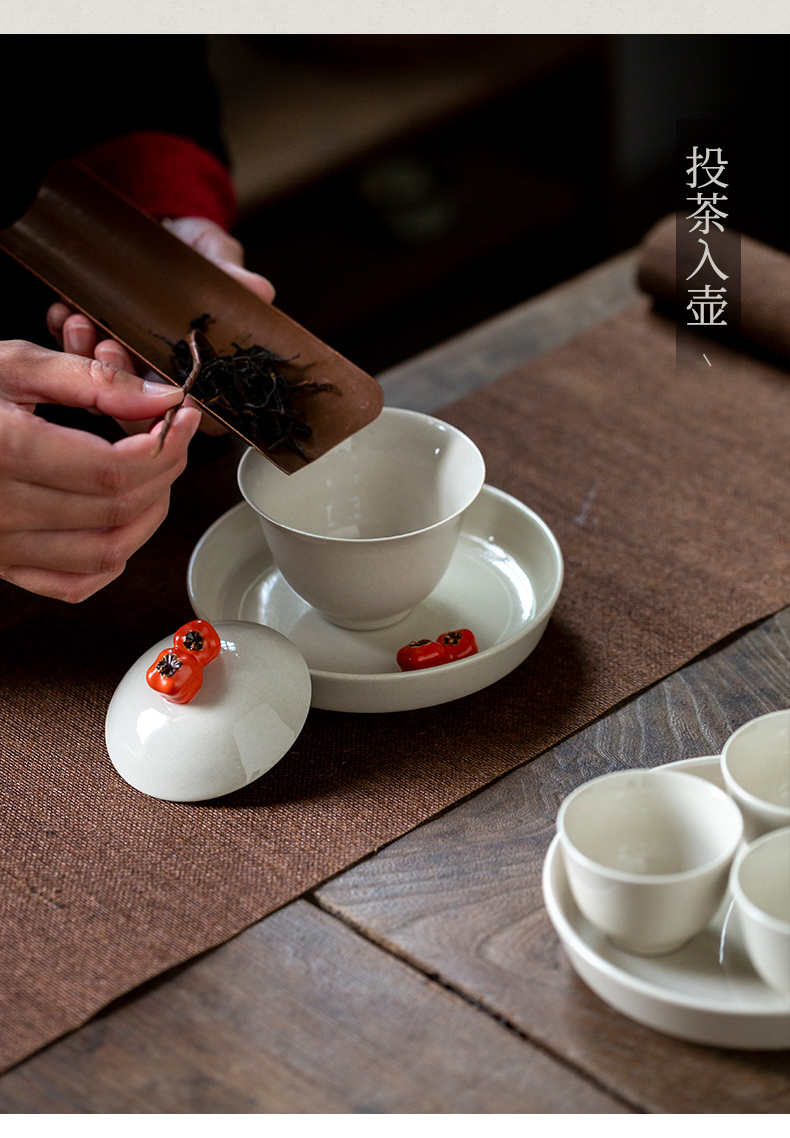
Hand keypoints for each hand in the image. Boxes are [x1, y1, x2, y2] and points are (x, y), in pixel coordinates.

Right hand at [0, 339, 200, 602]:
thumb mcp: (9, 365)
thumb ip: (90, 380)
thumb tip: (160, 397)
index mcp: (4, 452)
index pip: (113, 469)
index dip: (163, 445)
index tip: (180, 417)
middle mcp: (1, 508)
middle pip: (118, 508)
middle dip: (162, 469)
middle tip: (168, 435)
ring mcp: (0, 544)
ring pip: (106, 552)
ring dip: (147, 514)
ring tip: (151, 473)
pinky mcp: (1, 564)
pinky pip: (73, 583)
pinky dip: (110, 558)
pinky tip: (117, 521)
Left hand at [47, 217, 274, 434]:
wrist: (157, 227)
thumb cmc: (192, 251)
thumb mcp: (214, 256)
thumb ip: (231, 276)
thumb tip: (259, 290)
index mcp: (206, 370)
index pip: (199, 413)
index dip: (179, 407)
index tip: (163, 385)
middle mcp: (165, 378)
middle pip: (142, 413)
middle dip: (121, 384)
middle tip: (108, 349)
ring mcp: (128, 368)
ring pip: (103, 392)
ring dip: (87, 361)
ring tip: (80, 324)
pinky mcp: (93, 351)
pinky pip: (72, 362)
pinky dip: (65, 339)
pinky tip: (64, 313)